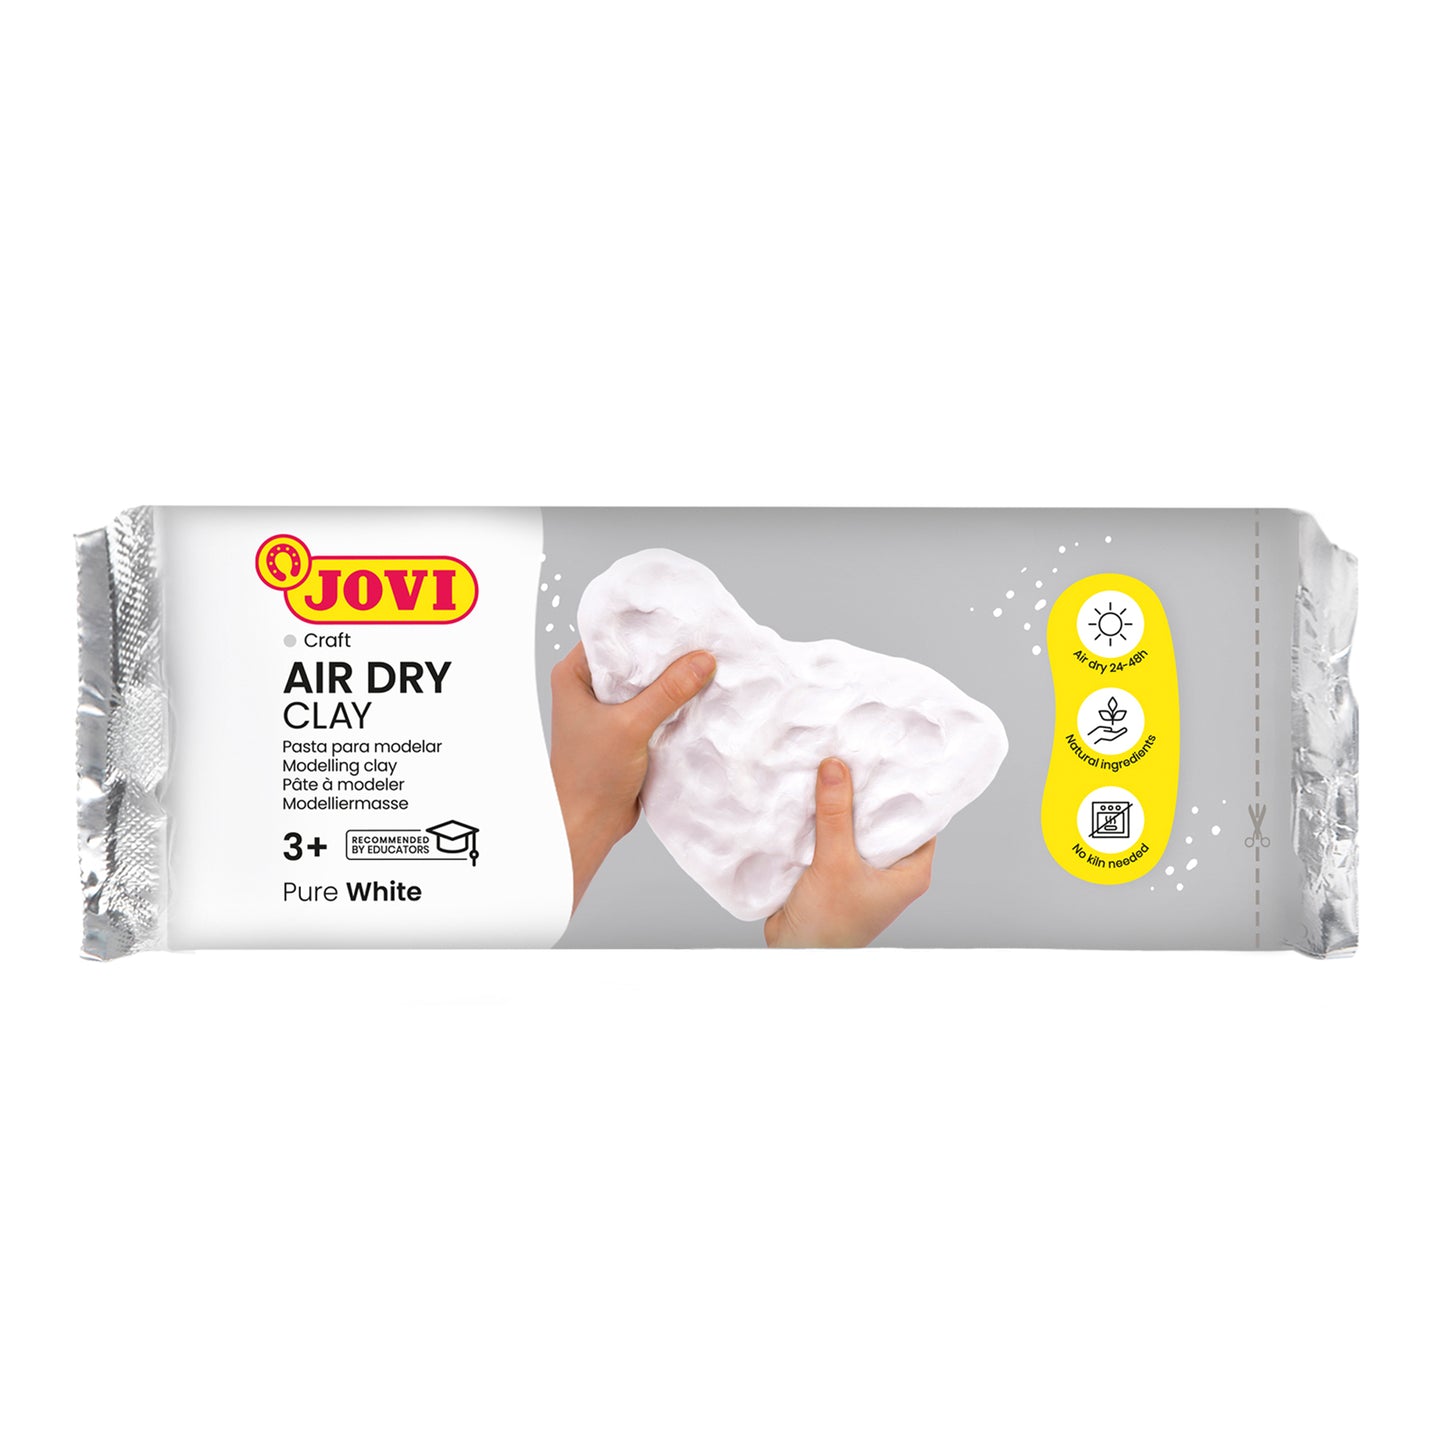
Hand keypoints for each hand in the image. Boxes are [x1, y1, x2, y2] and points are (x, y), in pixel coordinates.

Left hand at [549, 642, 716, 910]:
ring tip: (707, 664)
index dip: (644, 626)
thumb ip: (667, 693)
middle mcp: (589, 688)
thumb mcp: (631, 726)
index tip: (680, 617)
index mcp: (574, 675)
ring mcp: (609, 710)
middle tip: (702, 639)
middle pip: (634, 659)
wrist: (587, 824)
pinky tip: (700, 698)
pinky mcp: (627, 731)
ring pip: (647, 684)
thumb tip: (703, 660)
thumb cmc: (590, 775)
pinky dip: (674, 705)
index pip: (611, 636)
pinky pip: (655, 708)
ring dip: (673, 681)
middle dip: (666, 654)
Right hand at [764, 758, 935, 947]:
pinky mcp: (836, 873)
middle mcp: (892, 871)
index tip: (893, 758)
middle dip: (868, 793)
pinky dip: (823, 821)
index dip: (907, 790)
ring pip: (856, 828)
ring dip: (842, 806)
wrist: (794, 956)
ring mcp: (863, 872)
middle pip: (884, 820)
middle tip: (858, 753)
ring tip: (834, 766)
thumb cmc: (829, 924)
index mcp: (910, 872)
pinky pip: (833, 838)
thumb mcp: (835, 863)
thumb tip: (836, 767)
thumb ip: (835, 815)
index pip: (919, 820)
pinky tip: (812, 796)